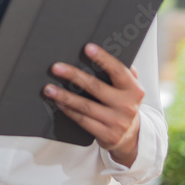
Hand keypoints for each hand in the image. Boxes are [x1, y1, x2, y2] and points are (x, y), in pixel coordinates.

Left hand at [43, 43, 144, 167]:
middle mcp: (127, 106)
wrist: (131, 137)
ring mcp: (116, 122)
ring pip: (85, 106)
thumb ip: (125, 72)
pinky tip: (59, 102)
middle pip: (96, 87)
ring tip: (49, 88)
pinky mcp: (106, 134)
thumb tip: (113, 49)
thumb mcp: (130, 88)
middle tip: (56, 67)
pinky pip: (82, 120)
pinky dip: (68, 110)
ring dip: (64, 96)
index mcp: (134, 90)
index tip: (87, 48)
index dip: (103, 58)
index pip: (118, 70)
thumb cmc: (125, 105)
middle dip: (73, 75)